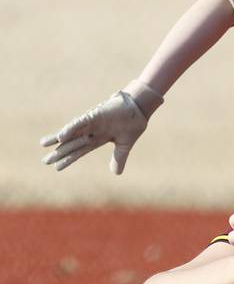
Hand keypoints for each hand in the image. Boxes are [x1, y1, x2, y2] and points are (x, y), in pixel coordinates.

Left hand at [40, 80, 161, 173]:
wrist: (139, 109)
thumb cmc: (132, 123)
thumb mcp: (124, 146)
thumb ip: (118, 158)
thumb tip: (116, 174)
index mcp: (98, 139)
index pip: (80, 151)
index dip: (69, 159)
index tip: (57, 168)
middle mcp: (92, 131)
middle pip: (72, 143)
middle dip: (59, 152)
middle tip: (45, 161)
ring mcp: (92, 123)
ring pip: (72, 132)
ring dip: (58, 138)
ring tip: (44, 144)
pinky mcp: (94, 115)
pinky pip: (80, 123)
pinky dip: (70, 129)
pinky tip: (61, 137)